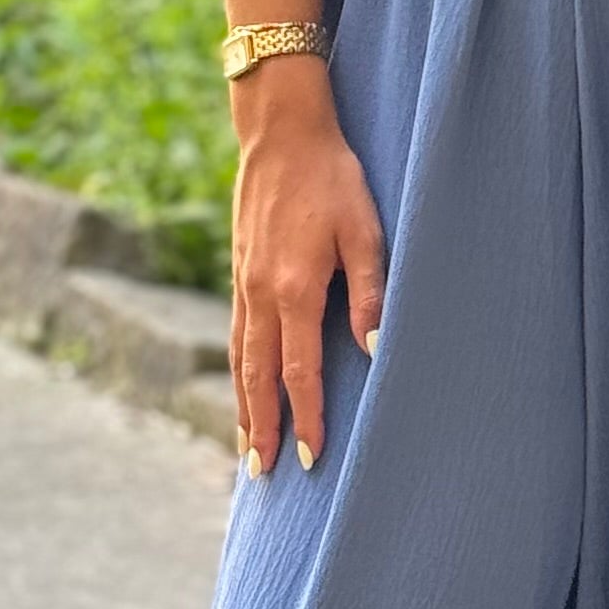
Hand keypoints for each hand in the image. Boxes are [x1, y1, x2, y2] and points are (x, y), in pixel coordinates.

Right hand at [229, 77, 386, 474]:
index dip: (307, 417)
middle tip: (263, 476)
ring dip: (243, 409)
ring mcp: (244, 285)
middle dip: (263, 429)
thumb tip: (373, 350)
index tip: (313, 456)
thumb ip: (368, 292)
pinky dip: (237, 374)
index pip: (300, 372)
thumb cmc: (333, 178)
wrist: (281, 133)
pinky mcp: (239, 274)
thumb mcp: (364, 230)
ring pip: (240, 362)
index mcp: (294, 290)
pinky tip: (242, 390)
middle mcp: (260, 295)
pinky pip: (235, 338)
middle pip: (259, 378)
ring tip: (247, 451)